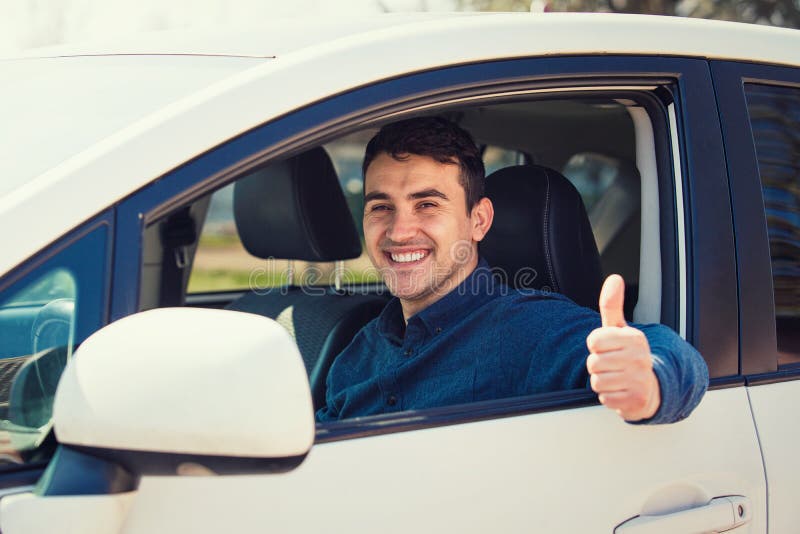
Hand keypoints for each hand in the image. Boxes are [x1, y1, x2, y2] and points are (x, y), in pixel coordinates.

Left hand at [586, 274, 660, 420]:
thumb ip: (612, 305)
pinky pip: (604, 398)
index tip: (608, 348)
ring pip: (597, 381)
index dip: (595, 346)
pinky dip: (608, 397)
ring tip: (616, 378)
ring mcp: (640, 379)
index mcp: (635, 338)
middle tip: (612, 366)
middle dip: (597, 366)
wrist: (650, 389)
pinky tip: (620, 391)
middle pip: (593, 363)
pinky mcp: (636, 400)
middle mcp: (640, 357)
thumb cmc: (628, 355)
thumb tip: (614, 278)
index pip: (593, 341)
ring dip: (602, 382)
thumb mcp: (620, 330)